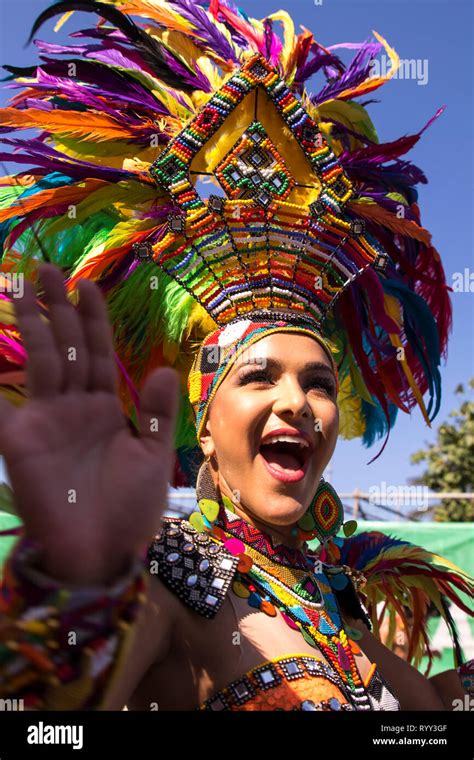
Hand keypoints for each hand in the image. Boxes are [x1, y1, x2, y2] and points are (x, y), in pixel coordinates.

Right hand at [0, 264, 179, 584]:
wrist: (103, 554)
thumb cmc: (130, 510)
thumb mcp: (152, 457)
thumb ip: (154, 413)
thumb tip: (158, 368)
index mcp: (105, 408)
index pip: (97, 353)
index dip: (91, 319)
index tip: (85, 285)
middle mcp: (74, 408)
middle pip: (66, 348)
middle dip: (57, 308)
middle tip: (46, 269)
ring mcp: (46, 421)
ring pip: (41, 362)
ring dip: (33, 325)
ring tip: (22, 288)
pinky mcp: (21, 442)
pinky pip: (2, 407)